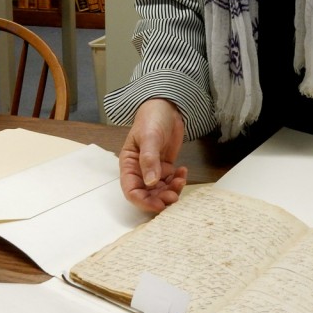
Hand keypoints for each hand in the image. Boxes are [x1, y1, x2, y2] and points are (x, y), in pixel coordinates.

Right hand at [119, 98, 187, 212]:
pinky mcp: (165, 167)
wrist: (167, 107)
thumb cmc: (151, 119)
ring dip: (171, 190)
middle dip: (160, 198)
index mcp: (129, 164)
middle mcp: (139, 171)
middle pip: (147, 195)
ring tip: (181, 180)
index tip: (158, 205)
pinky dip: (178, 180)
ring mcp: (153, 170)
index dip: (143, 201)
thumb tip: (150, 183)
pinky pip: (171, 181)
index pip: (131, 190)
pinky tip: (183, 171)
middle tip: (174, 196)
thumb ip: (149, 160)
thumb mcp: (149, 137)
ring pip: (160, 190)